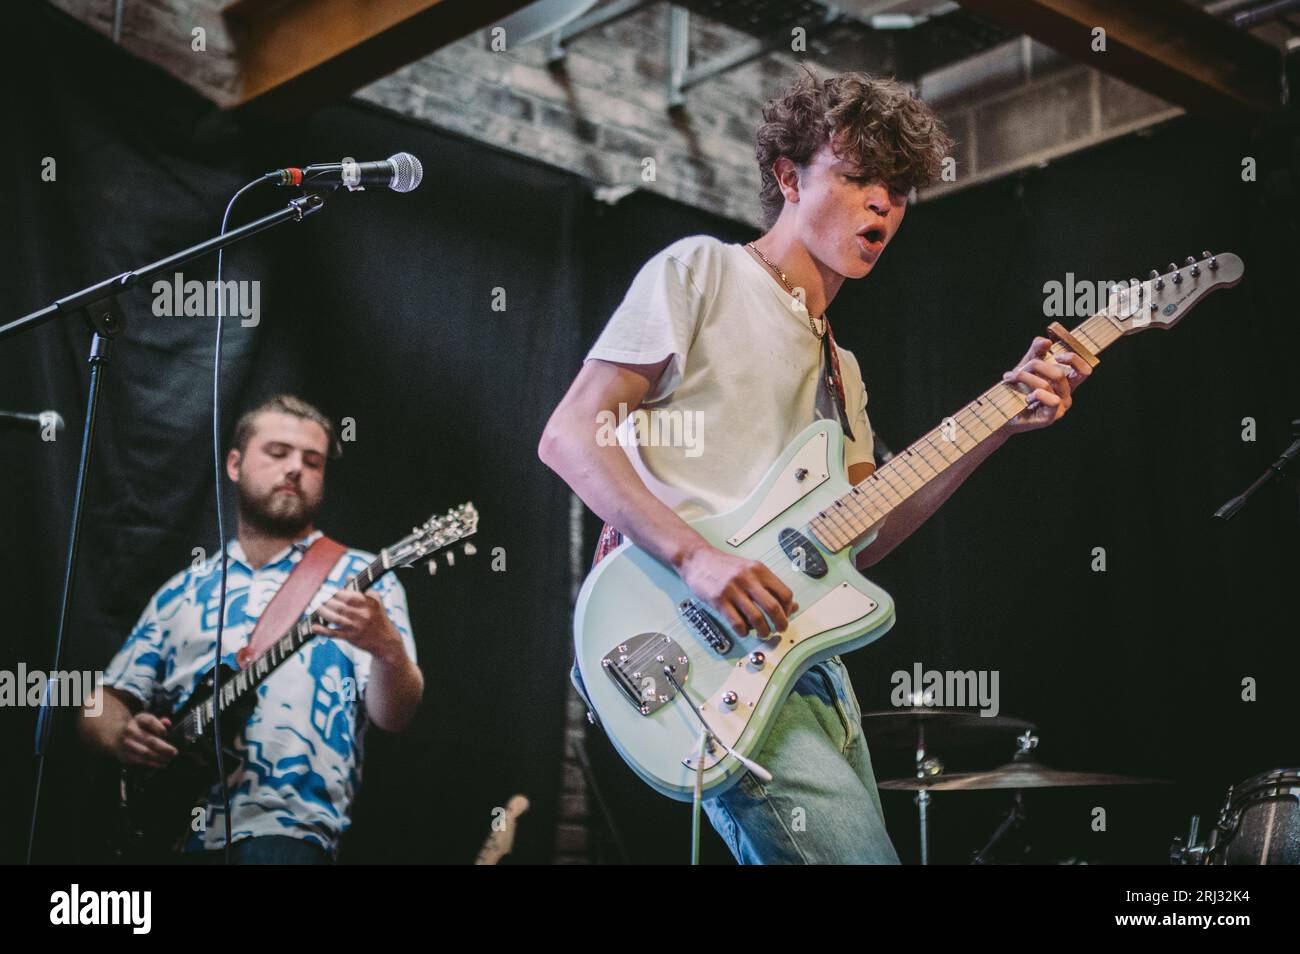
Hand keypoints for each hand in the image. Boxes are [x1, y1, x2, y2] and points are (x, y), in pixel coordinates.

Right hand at [114, 713, 177, 768]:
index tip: (166, 733)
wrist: (115, 735)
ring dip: (159, 757)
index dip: (159, 727)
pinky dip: (153, 763)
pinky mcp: (125, 755)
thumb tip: (167, 723)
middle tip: (174, 752)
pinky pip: (140, 761)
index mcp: (139, 720)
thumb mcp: (146, 720)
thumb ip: (159, 722)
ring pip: (145, 753)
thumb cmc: (137, 728)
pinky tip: (161, 764)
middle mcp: (131, 731)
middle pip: (149, 740)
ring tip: (169, 759)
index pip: (149, 721)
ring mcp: (127, 744)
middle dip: (163, 748)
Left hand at [312, 590, 404, 663]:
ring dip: (324, 613)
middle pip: (341, 607)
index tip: (330, 590)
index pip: (350, 596)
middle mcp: (364, 615)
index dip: (337, 593)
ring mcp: (357, 627)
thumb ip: (361, 589)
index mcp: (370, 604)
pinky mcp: (351, 638)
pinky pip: (334, 634)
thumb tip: (348, 576)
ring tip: (317, 607)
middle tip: (320, 598)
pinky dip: (323, 631)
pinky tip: (314, 627)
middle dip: (328, 602)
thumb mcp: (376, 601)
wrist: (386, 641)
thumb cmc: (379, 617)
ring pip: (336, 619)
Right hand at [678, 545, 797, 638]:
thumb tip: (791, 606)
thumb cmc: (724, 567)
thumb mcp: (750, 570)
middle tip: (779, 630)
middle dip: (780, 624)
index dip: (788, 609)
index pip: (784, 593)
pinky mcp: (719, 600)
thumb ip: (769, 587)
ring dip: (763, 631)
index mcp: (759, 570)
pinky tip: (743, 631)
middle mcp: (748, 579)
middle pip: (773, 607)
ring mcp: (733, 590)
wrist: (698, 559)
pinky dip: (743, 632)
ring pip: (756, 618)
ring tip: (762, 633)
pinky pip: (737, 623)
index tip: (784, 616)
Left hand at [1001, 336, 1091, 433]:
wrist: (1003, 409)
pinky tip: (1025, 398)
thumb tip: (1047, 341)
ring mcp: (1059, 407)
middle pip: (1060, 374)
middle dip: (1036, 366)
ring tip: (1011, 379)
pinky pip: (1051, 400)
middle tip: (1020, 368)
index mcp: (1066, 382)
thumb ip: (1037, 350)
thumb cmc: (1017, 387)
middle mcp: (1066, 395)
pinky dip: (1035, 394)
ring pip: (1047, 384)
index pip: (1084, 370)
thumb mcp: (1027, 363)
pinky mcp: (1050, 418)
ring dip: (1025, 378)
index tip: (1056, 355)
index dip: (1074, 359)